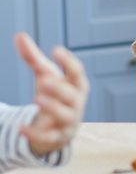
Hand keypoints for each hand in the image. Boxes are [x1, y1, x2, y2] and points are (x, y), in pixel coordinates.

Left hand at [15, 33, 88, 155]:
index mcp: (77, 85)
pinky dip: (35, 133)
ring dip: (53, 108)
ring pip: (66, 115)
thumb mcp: (45, 75)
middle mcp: (76, 103)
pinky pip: (49, 136)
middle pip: (73, 95)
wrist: (58, 126)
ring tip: (37, 99)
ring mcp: (69, 121)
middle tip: (45, 80)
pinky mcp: (58, 137)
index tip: (56, 50)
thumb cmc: (55, 95)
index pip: (77, 72)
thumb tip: (19, 35)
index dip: (69, 62)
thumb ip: (33, 57)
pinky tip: (21, 127)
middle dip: (60, 88)